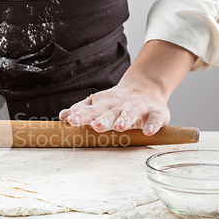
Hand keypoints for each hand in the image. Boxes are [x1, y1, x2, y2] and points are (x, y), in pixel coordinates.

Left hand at [59, 40, 196, 134]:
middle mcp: (119, 105)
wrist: (145, 87)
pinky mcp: (155, 112)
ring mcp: (138, 107)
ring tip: (119, 127)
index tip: (71, 120)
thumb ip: (81, 110)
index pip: (90, 110)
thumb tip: (63, 117)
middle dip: (103, 119)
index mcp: (104, 105)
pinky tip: (148, 131)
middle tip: (96, 126)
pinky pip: (155, 118)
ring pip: (131, 113)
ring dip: (125, 119)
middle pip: (110, 112)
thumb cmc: (116, 102)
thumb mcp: (97, 104)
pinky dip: (153, 124)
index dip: (81, 115)